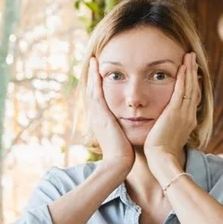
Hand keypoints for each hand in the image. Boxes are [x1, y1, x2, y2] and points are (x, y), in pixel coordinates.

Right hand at [85, 57, 134, 176]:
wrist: (118, 163)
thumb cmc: (124, 154)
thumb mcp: (122, 138)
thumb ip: (124, 130)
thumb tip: (130, 128)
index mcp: (102, 121)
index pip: (99, 99)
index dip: (97, 86)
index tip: (99, 75)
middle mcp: (96, 116)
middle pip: (92, 92)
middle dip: (92, 77)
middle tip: (92, 62)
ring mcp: (97, 115)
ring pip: (92, 90)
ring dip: (92, 74)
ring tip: (93, 60)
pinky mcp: (101, 115)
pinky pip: (97, 93)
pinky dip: (95, 81)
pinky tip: (96, 69)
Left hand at [145, 52, 199, 176]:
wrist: (161, 159)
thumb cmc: (160, 153)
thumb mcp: (166, 136)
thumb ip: (166, 126)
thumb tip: (162, 121)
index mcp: (188, 121)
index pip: (192, 97)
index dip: (192, 83)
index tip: (191, 71)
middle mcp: (189, 116)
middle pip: (194, 89)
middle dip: (193, 72)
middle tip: (192, 58)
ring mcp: (184, 114)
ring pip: (190, 87)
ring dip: (190, 70)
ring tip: (190, 56)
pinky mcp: (175, 113)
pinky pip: (182, 91)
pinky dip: (183, 78)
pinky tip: (183, 67)